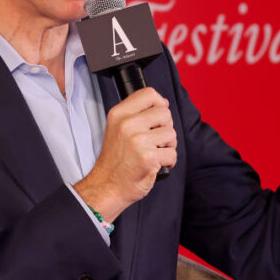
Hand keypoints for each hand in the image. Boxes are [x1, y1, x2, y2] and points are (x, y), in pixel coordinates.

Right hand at [74, 87, 176, 221]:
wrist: (107, 186)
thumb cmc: (114, 160)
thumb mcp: (116, 128)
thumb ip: (136, 113)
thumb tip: (163, 103)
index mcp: (119, 114)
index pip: (148, 93)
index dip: (160, 102)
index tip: (159, 114)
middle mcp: (127, 124)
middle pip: (165, 112)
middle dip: (165, 127)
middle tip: (156, 139)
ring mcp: (138, 141)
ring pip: (171, 133)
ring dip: (168, 145)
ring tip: (155, 152)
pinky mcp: (149, 157)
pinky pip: (172, 153)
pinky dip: (169, 161)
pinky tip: (157, 163)